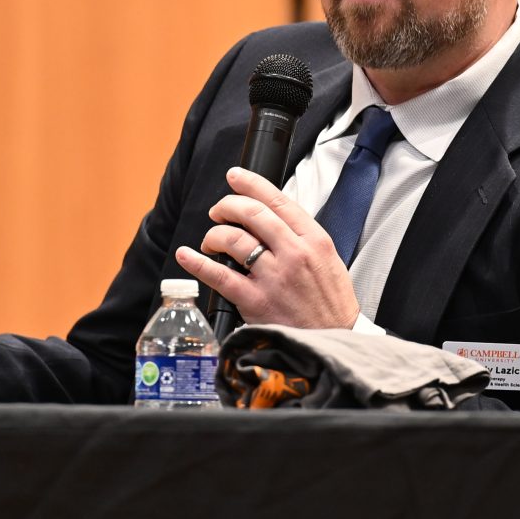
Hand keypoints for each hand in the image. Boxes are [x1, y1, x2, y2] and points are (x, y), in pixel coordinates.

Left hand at [175, 168, 361, 330]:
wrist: (333, 341)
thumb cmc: (330, 304)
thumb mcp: (329, 260)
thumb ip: (303, 238)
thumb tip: (271, 218)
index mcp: (314, 240)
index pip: (278, 200)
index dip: (251, 183)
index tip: (235, 177)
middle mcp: (294, 254)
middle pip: (251, 213)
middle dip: (227, 205)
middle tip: (219, 211)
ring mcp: (274, 277)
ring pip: (233, 239)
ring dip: (214, 234)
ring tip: (211, 241)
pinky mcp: (255, 301)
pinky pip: (219, 276)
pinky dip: (197, 263)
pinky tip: (186, 255)